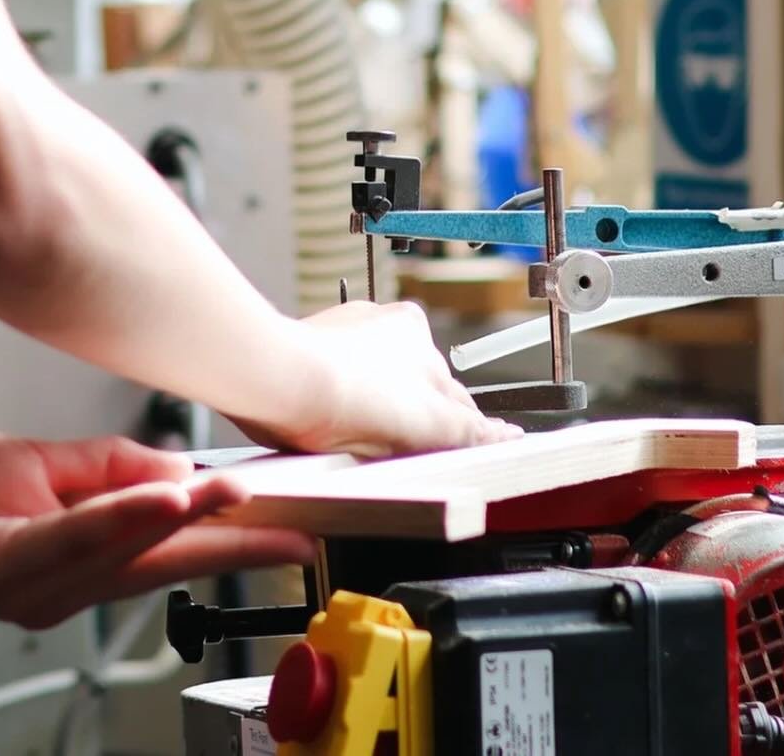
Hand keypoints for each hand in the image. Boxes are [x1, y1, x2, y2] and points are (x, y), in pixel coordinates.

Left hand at [0, 422, 312, 628]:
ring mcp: (18, 585)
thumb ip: (117, 470)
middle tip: (288, 529)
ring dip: (179, 521)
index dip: (231, 538)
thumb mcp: (49, 462)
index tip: (288, 526)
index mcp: (73, 562)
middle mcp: (52, 588)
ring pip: (117, 555)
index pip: (168, 548)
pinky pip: (61, 545)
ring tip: (229, 494)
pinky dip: (116, 520)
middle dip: (226, 543)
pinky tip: (159, 498)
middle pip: (156, 564)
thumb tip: (185, 470)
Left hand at [237, 300, 521, 455]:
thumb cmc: (343, 390)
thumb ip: (472, 430)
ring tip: (358, 445)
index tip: (453, 452)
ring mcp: (338, 341)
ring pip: (373, 390)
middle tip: (398, 456)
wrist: (276, 383)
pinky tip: (330, 436)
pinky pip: (335, 392)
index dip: (453, 429)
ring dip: (373, 417)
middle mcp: (376, 326)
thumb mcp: (429, 422)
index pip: (450, 391)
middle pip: (411, 389)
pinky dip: (337, 414)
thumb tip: (507, 436)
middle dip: (411, 422)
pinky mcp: (305, 358)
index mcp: (413, 330)